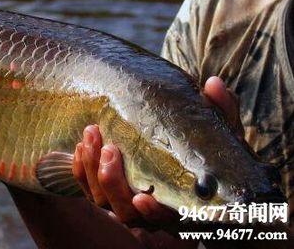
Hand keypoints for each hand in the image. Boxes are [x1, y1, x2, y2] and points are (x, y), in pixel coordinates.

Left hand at [72, 76, 242, 227]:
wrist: (182, 155)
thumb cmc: (207, 149)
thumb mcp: (222, 131)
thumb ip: (221, 111)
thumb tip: (213, 83)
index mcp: (183, 204)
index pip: (167, 220)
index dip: (153, 213)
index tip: (142, 197)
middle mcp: (152, 210)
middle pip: (125, 213)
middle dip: (112, 182)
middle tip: (108, 148)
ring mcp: (126, 202)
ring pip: (102, 200)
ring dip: (91, 170)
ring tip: (90, 135)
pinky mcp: (107, 190)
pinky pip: (88, 188)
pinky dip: (81, 171)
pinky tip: (80, 146)